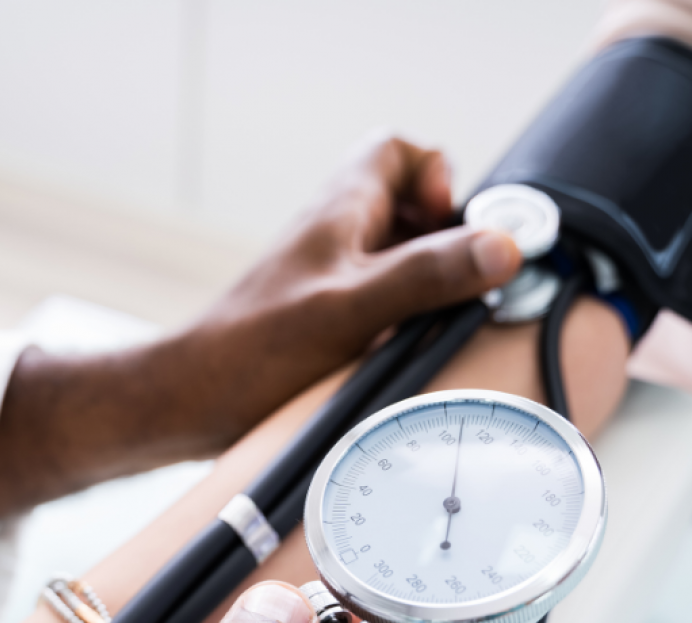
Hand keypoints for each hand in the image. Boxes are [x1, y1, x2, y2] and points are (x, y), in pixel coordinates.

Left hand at [0, 135, 521, 515]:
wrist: (190, 402)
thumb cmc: (252, 353)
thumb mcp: (353, 307)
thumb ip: (427, 274)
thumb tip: (501, 247)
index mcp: (340, 212)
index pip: (399, 151)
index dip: (437, 177)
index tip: (451, 225)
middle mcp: (335, 237)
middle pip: (410, 208)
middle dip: (445, 239)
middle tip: (454, 283)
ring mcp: (328, 278)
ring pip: (398, 257)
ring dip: (425, 284)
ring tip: (430, 322)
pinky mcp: (322, 319)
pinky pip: (380, 300)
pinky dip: (402, 317)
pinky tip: (401, 353)